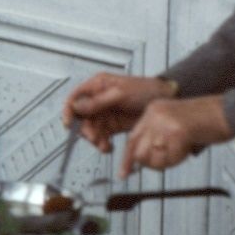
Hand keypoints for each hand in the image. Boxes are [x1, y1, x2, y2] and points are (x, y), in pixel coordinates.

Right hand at [62, 73, 177, 150]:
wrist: (166, 100)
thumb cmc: (146, 90)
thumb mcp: (120, 94)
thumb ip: (98, 101)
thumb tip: (77, 106)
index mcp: (97, 86)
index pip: (75, 98)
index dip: (68, 111)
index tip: (69, 124)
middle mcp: (98, 100)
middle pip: (81, 117)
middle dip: (86, 130)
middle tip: (94, 138)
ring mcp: (105, 113)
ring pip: (91, 129)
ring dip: (95, 140)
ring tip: (104, 146)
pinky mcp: (113, 125)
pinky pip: (102, 136)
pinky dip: (103, 144)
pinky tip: (108, 147)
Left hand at [118, 97, 231, 178]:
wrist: (228, 112)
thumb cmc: (208, 120)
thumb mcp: (175, 124)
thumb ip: (158, 137)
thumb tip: (143, 159)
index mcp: (153, 111)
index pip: (132, 138)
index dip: (128, 158)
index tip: (124, 172)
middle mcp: (155, 114)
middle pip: (139, 151)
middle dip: (150, 163)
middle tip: (166, 161)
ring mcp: (165, 122)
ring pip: (153, 157)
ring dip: (166, 162)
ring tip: (180, 153)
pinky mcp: (178, 131)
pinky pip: (170, 158)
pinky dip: (177, 160)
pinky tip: (186, 150)